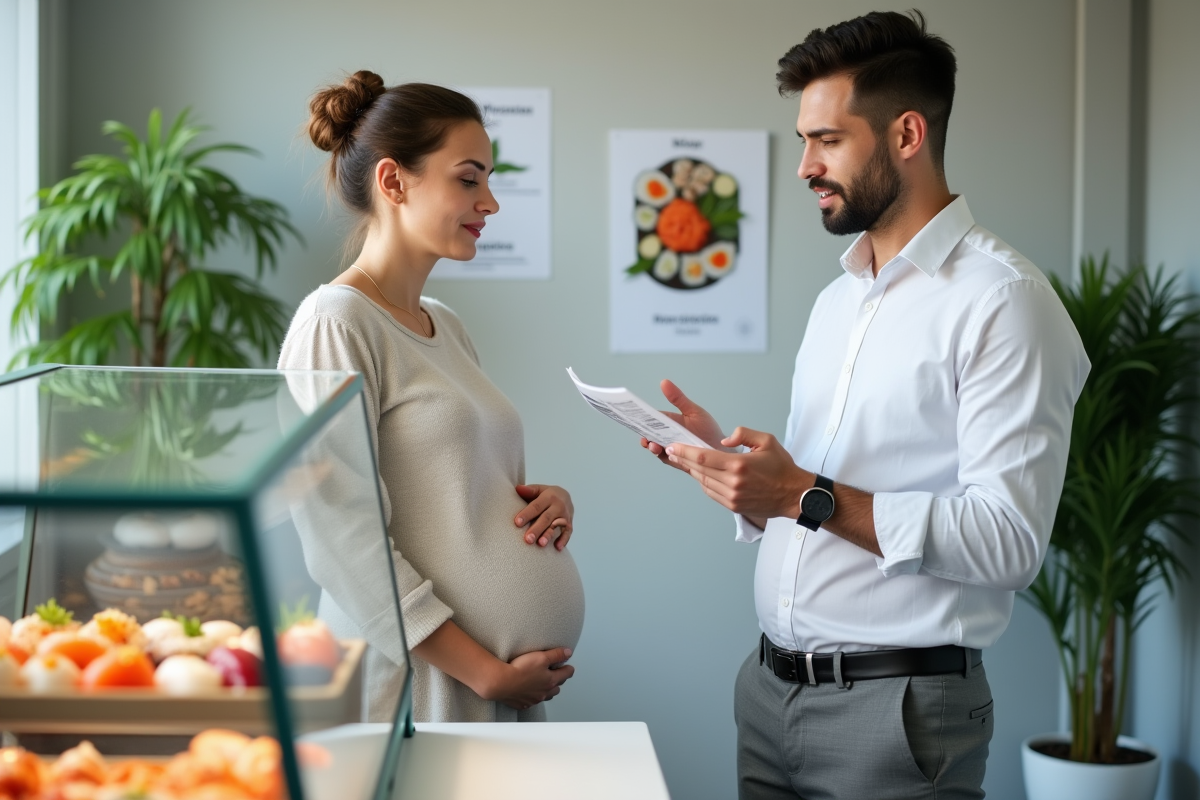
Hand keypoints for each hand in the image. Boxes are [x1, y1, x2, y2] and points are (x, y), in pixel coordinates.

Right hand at [483, 647, 574, 709]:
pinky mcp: (523, 704)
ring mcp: (534, 700)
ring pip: (546, 696)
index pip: (566, 674)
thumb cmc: (520, 669)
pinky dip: (533, 697)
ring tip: (544, 684)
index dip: (568, 668)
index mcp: (551, 680)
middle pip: (558, 687)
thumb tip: (568, 653)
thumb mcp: (541, 657)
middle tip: (556, 673)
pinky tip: (529, 692)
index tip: (567, 665)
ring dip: (548, 690)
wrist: (501, 682)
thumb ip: (556, 655)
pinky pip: (532, 702)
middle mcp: (544, 692)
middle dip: (559, 680)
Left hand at [514, 484, 573, 549]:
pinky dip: (564, 540)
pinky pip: (567, 533)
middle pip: (546, 518)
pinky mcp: (569, 524)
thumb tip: (518, 488)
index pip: (536, 506)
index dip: (527, 514)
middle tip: (528, 539)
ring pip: (556, 527)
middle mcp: (558, 506)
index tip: (517, 523)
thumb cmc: (546, 495)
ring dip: (549, 535)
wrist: (566, 497)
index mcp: (549, 496)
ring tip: (541, 544)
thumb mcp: (539, 490)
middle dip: (537, 529)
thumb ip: (529, 490)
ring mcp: (565, 516)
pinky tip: (557, 548)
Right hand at [639, 380, 734, 468]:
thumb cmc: (708, 429)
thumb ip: (678, 398)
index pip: (651, 419)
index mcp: (669, 422)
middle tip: (639, 430)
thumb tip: (664, 381)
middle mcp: (667, 435)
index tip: (633, 413)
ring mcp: (670, 448)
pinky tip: (662, 450)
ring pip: (655, 447)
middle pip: (650, 433)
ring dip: (651, 445)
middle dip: (643, 432)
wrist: (721, 448)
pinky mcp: (675, 459)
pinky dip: (662, 454)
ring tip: (652, 443)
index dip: (641, 416)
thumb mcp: (693, 411)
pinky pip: (665, 457)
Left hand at [665, 426, 808, 518]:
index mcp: (739, 465)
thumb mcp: (766, 441)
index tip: (672, 447)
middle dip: (683, 459)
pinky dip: (704, 482)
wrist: (794, 494)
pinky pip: (711, 492)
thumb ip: (743, 434)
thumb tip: (724, 441)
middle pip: (698, 470)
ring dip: (693, 471)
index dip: (684, 452)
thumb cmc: (781, 467)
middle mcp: (733, 483)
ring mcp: (732, 497)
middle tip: (671, 452)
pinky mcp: (733, 506)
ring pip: (703, 482)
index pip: (702, 457)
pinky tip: (702, 474)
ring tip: (685, 461)